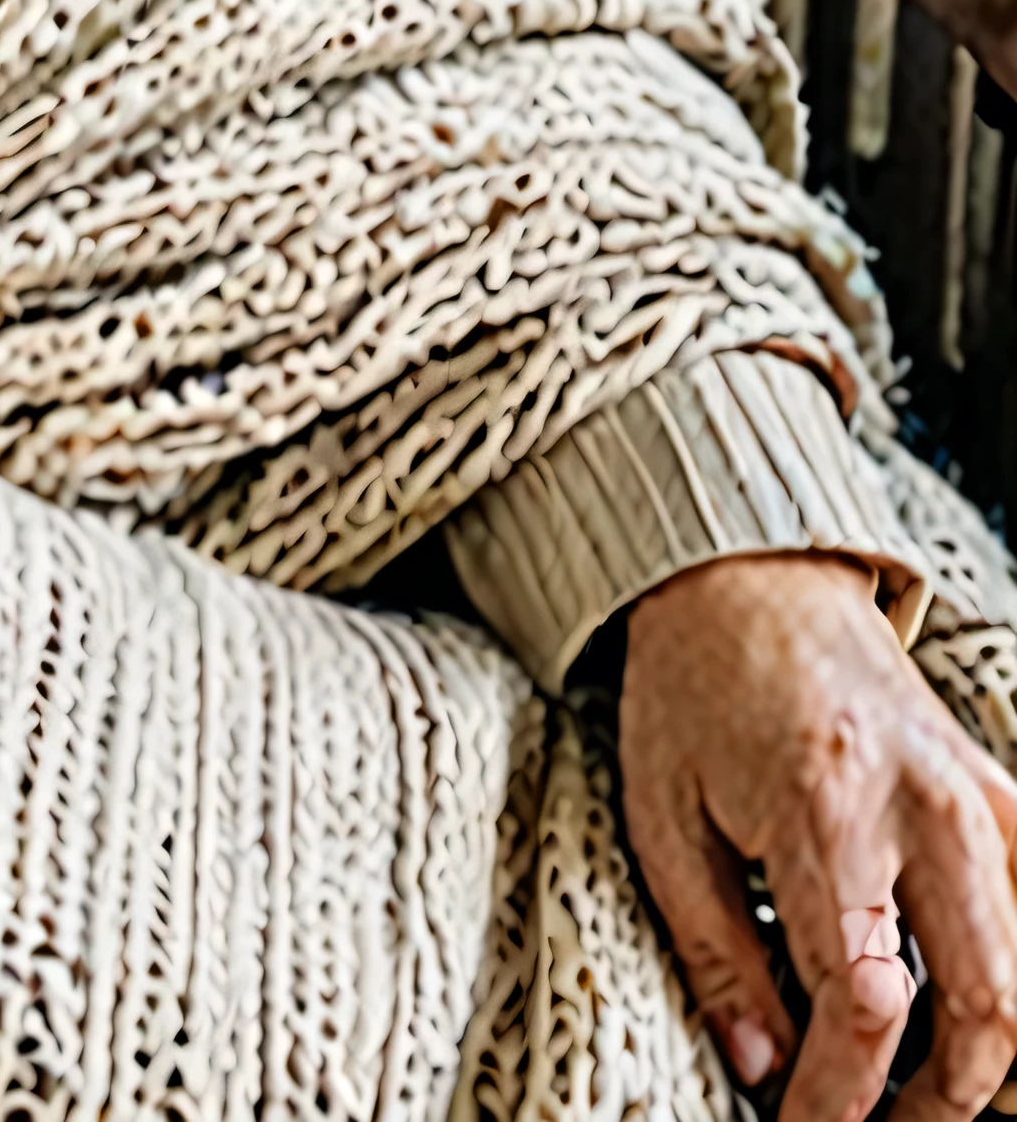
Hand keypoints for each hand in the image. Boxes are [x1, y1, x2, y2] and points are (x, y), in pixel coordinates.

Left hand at [622, 549, 1016, 1118]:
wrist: (749, 576)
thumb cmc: (694, 687)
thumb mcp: (663, 813)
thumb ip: (716, 952)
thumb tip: (763, 1068)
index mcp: (826, 805)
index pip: (867, 1002)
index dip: (842, 1094)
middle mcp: (924, 804)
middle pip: (987, 1008)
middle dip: (939, 1100)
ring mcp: (979, 799)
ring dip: (987, 1056)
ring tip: (918, 1089)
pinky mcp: (1001, 795)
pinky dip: (1012, 979)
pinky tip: (967, 1017)